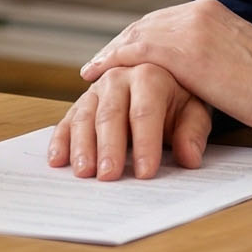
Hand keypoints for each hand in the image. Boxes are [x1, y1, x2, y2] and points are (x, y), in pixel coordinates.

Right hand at [46, 64, 213, 180]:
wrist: (161, 77)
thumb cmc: (178, 98)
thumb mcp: (194, 111)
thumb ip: (192, 133)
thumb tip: (189, 158)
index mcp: (149, 75)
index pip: (145, 112)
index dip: (145, 143)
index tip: (145, 173)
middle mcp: (118, 77)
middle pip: (111, 114)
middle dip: (109, 147)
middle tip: (108, 176)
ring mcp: (96, 89)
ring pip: (84, 116)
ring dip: (81, 146)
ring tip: (83, 172)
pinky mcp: (82, 102)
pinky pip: (67, 121)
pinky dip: (60, 141)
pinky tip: (57, 160)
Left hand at [80, 0, 251, 134]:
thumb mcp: (240, 56)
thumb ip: (215, 51)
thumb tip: (200, 67)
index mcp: (212, 10)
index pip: (163, 20)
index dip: (138, 37)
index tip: (122, 51)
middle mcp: (198, 11)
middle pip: (145, 25)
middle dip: (120, 43)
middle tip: (99, 61)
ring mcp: (190, 28)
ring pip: (137, 35)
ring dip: (112, 52)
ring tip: (93, 69)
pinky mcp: (185, 51)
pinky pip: (138, 51)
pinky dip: (114, 60)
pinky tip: (98, 72)